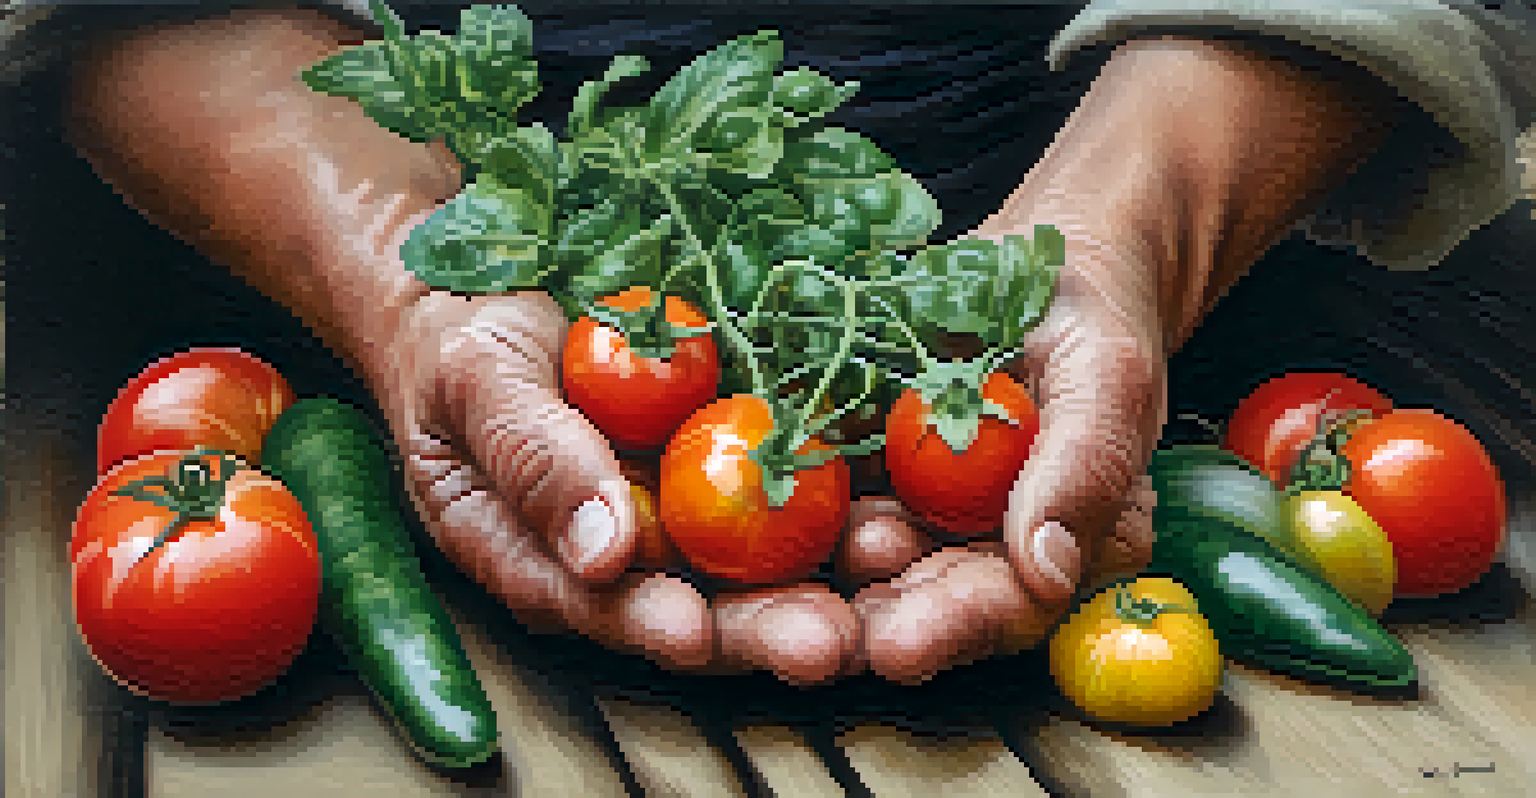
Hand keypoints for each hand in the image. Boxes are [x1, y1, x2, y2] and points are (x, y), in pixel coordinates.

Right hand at [379, 267, 863, 682]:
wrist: (498, 273)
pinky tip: (894, 492)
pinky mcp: (736, 450)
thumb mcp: (474, 381)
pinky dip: (845, 484)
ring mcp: (685, 500)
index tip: (696, 632)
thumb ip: (532, 459)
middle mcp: (623, 543)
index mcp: (537, 551)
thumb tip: (603, 552)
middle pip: (699, 600)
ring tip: (884, 564)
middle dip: (765, 625)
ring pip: (761, 552)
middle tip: (828, 640)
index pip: (595, 605)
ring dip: (828, 568)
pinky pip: (793, 472)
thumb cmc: (460, 334)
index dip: (650, 623)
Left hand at [836, 35, 1398, 683]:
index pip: (1006, 605)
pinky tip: (756, 499)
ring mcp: (921, 506)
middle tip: (807, 641)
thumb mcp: (1107, 379)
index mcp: (1063, 544)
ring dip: (816, 569)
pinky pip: (820, 487)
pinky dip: (787, 499)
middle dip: (861, 619)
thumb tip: (1048, 570)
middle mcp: (986, 543)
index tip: (894, 650)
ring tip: (777, 570)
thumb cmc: (1094, 316)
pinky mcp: (869, 464)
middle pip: (920, 595)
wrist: (1042, 263)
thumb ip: (1084, 470)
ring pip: (860, 554)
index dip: (949, 629)